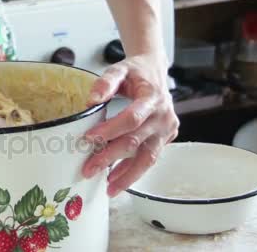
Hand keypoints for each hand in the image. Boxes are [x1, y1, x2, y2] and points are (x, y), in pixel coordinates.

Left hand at [82, 53, 178, 196]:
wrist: (155, 71)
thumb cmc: (136, 72)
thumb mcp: (120, 69)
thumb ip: (106, 82)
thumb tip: (91, 100)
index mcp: (153, 97)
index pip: (131, 118)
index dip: (110, 130)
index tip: (89, 138)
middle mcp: (163, 116)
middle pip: (136, 142)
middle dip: (110, 157)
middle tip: (88, 169)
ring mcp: (167, 130)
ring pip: (147, 158)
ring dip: (126, 175)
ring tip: (108, 188)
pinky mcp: (166, 139)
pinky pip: (149, 158)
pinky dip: (133, 170)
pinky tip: (117, 179)